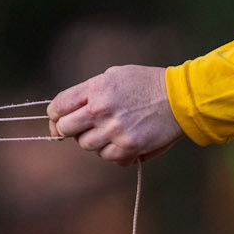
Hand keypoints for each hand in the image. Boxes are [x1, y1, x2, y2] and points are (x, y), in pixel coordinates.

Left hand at [47, 64, 183, 163]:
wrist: (179, 98)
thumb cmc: (146, 84)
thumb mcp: (114, 76)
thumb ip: (89, 92)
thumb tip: (67, 112)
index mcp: (95, 89)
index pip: (58, 106)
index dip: (54, 115)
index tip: (58, 118)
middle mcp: (100, 110)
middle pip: (65, 129)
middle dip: (69, 129)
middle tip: (81, 128)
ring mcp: (114, 131)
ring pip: (86, 145)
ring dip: (93, 141)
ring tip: (109, 131)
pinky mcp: (128, 146)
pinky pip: (107, 156)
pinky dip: (111, 152)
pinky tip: (121, 141)